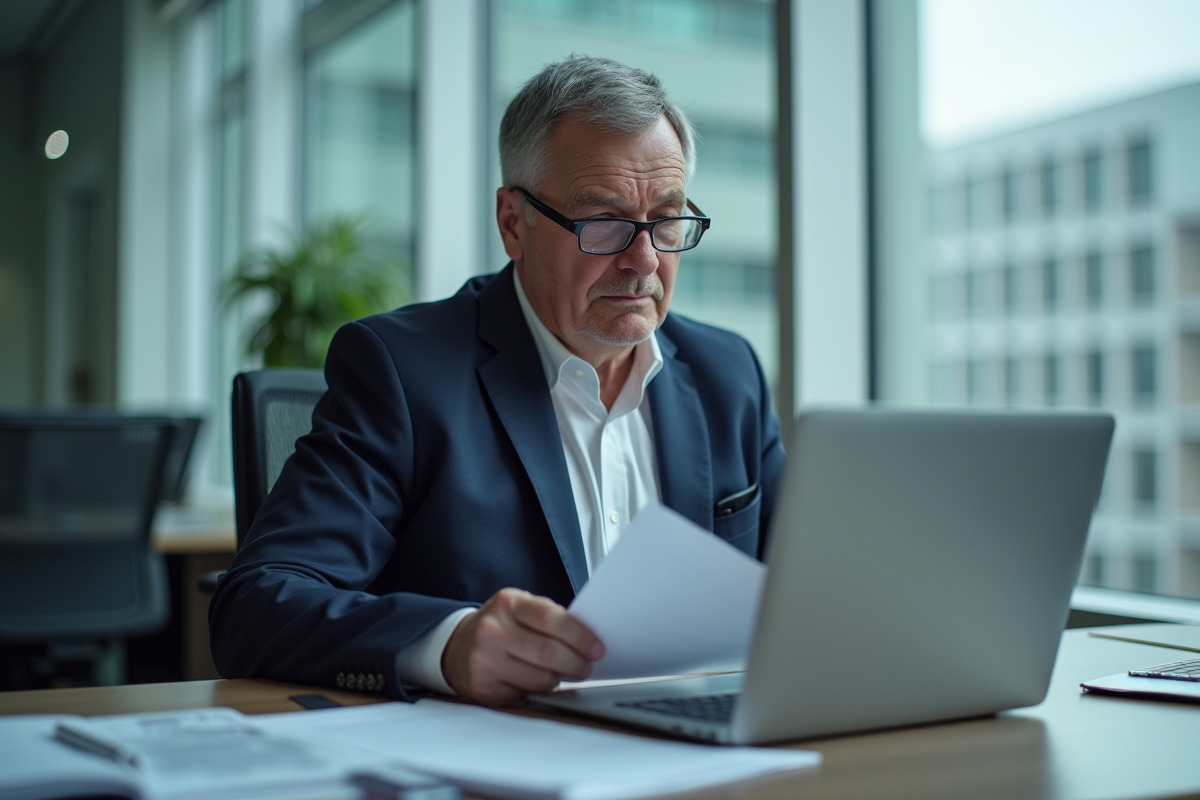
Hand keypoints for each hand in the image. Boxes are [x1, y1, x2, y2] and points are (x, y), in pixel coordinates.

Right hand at [441, 588, 604, 705]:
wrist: (457, 646)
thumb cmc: (499, 626)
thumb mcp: (519, 608)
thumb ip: (549, 618)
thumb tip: (588, 638)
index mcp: (507, 604)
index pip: (550, 618)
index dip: (579, 635)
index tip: (596, 648)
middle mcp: (491, 630)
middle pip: (548, 653)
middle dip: (576, 663)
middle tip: (586, 666)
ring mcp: (483, 660)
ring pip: (539, 679)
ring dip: (558, 679)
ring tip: (562, 672)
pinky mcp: (482, 688)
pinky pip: (524, 695)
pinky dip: (537, 691)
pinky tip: (536, 681)